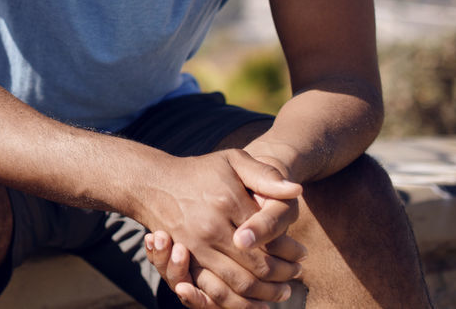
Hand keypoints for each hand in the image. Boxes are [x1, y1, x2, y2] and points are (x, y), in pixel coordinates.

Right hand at [137, 150, 303, 307]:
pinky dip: (240, 303)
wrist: (153, 183)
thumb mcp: (232, 160)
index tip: (303, 254)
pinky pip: (216, 290)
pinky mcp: (184, 259)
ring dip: (267, 293)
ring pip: (241, 282)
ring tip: (283, 291)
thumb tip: (297, 191)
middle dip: (284, 274)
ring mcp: (195, 246)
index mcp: (226, 201)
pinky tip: (257, 303)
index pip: (270, 236)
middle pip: (259, 264)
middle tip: (298, 274)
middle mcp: (210, 226)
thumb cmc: (200, 171)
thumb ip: (265, 175)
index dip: (291, 250)